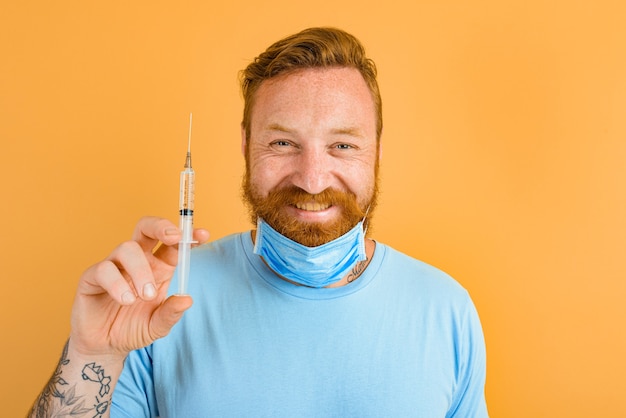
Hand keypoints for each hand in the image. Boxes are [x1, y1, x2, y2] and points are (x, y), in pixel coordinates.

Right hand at [69, 216, 209, 358]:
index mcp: (159, 268)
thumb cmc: (133, 329)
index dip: (187, 236)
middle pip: (146, 228)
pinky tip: (125, 300)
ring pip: (127, 248)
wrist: (104, 348)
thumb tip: (187, 300)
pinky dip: (118, 284)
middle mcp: (137, 262)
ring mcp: (114, 267)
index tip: (203, 234)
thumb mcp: (158, 326)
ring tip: (145, 296)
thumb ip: (171, 313)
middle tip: (174, 238)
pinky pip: (104, 269)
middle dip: (161, 226)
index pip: (173, 245)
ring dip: (141, 270)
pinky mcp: (92, 277)